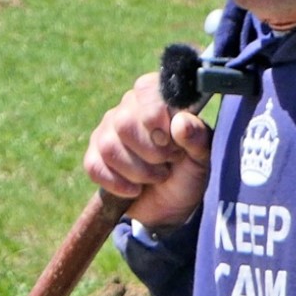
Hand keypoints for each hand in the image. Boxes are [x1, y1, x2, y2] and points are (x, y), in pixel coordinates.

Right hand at [83, 72, 212, 229]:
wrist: (172, 205)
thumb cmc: (188, 172)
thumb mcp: (201, 157)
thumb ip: (197, 137)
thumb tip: (181, 123)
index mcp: (156, 99)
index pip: (145, 90)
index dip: (155, 116)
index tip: (169, 141)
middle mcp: (128, 109)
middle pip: (124, 123)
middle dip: (150, 152)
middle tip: (167, 162)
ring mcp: (107, 132)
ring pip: (109, 146)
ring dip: (137, 171)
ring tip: (155, 177)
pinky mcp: (95, 157)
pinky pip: (94, 166)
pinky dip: (118, 184)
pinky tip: (135, 189)